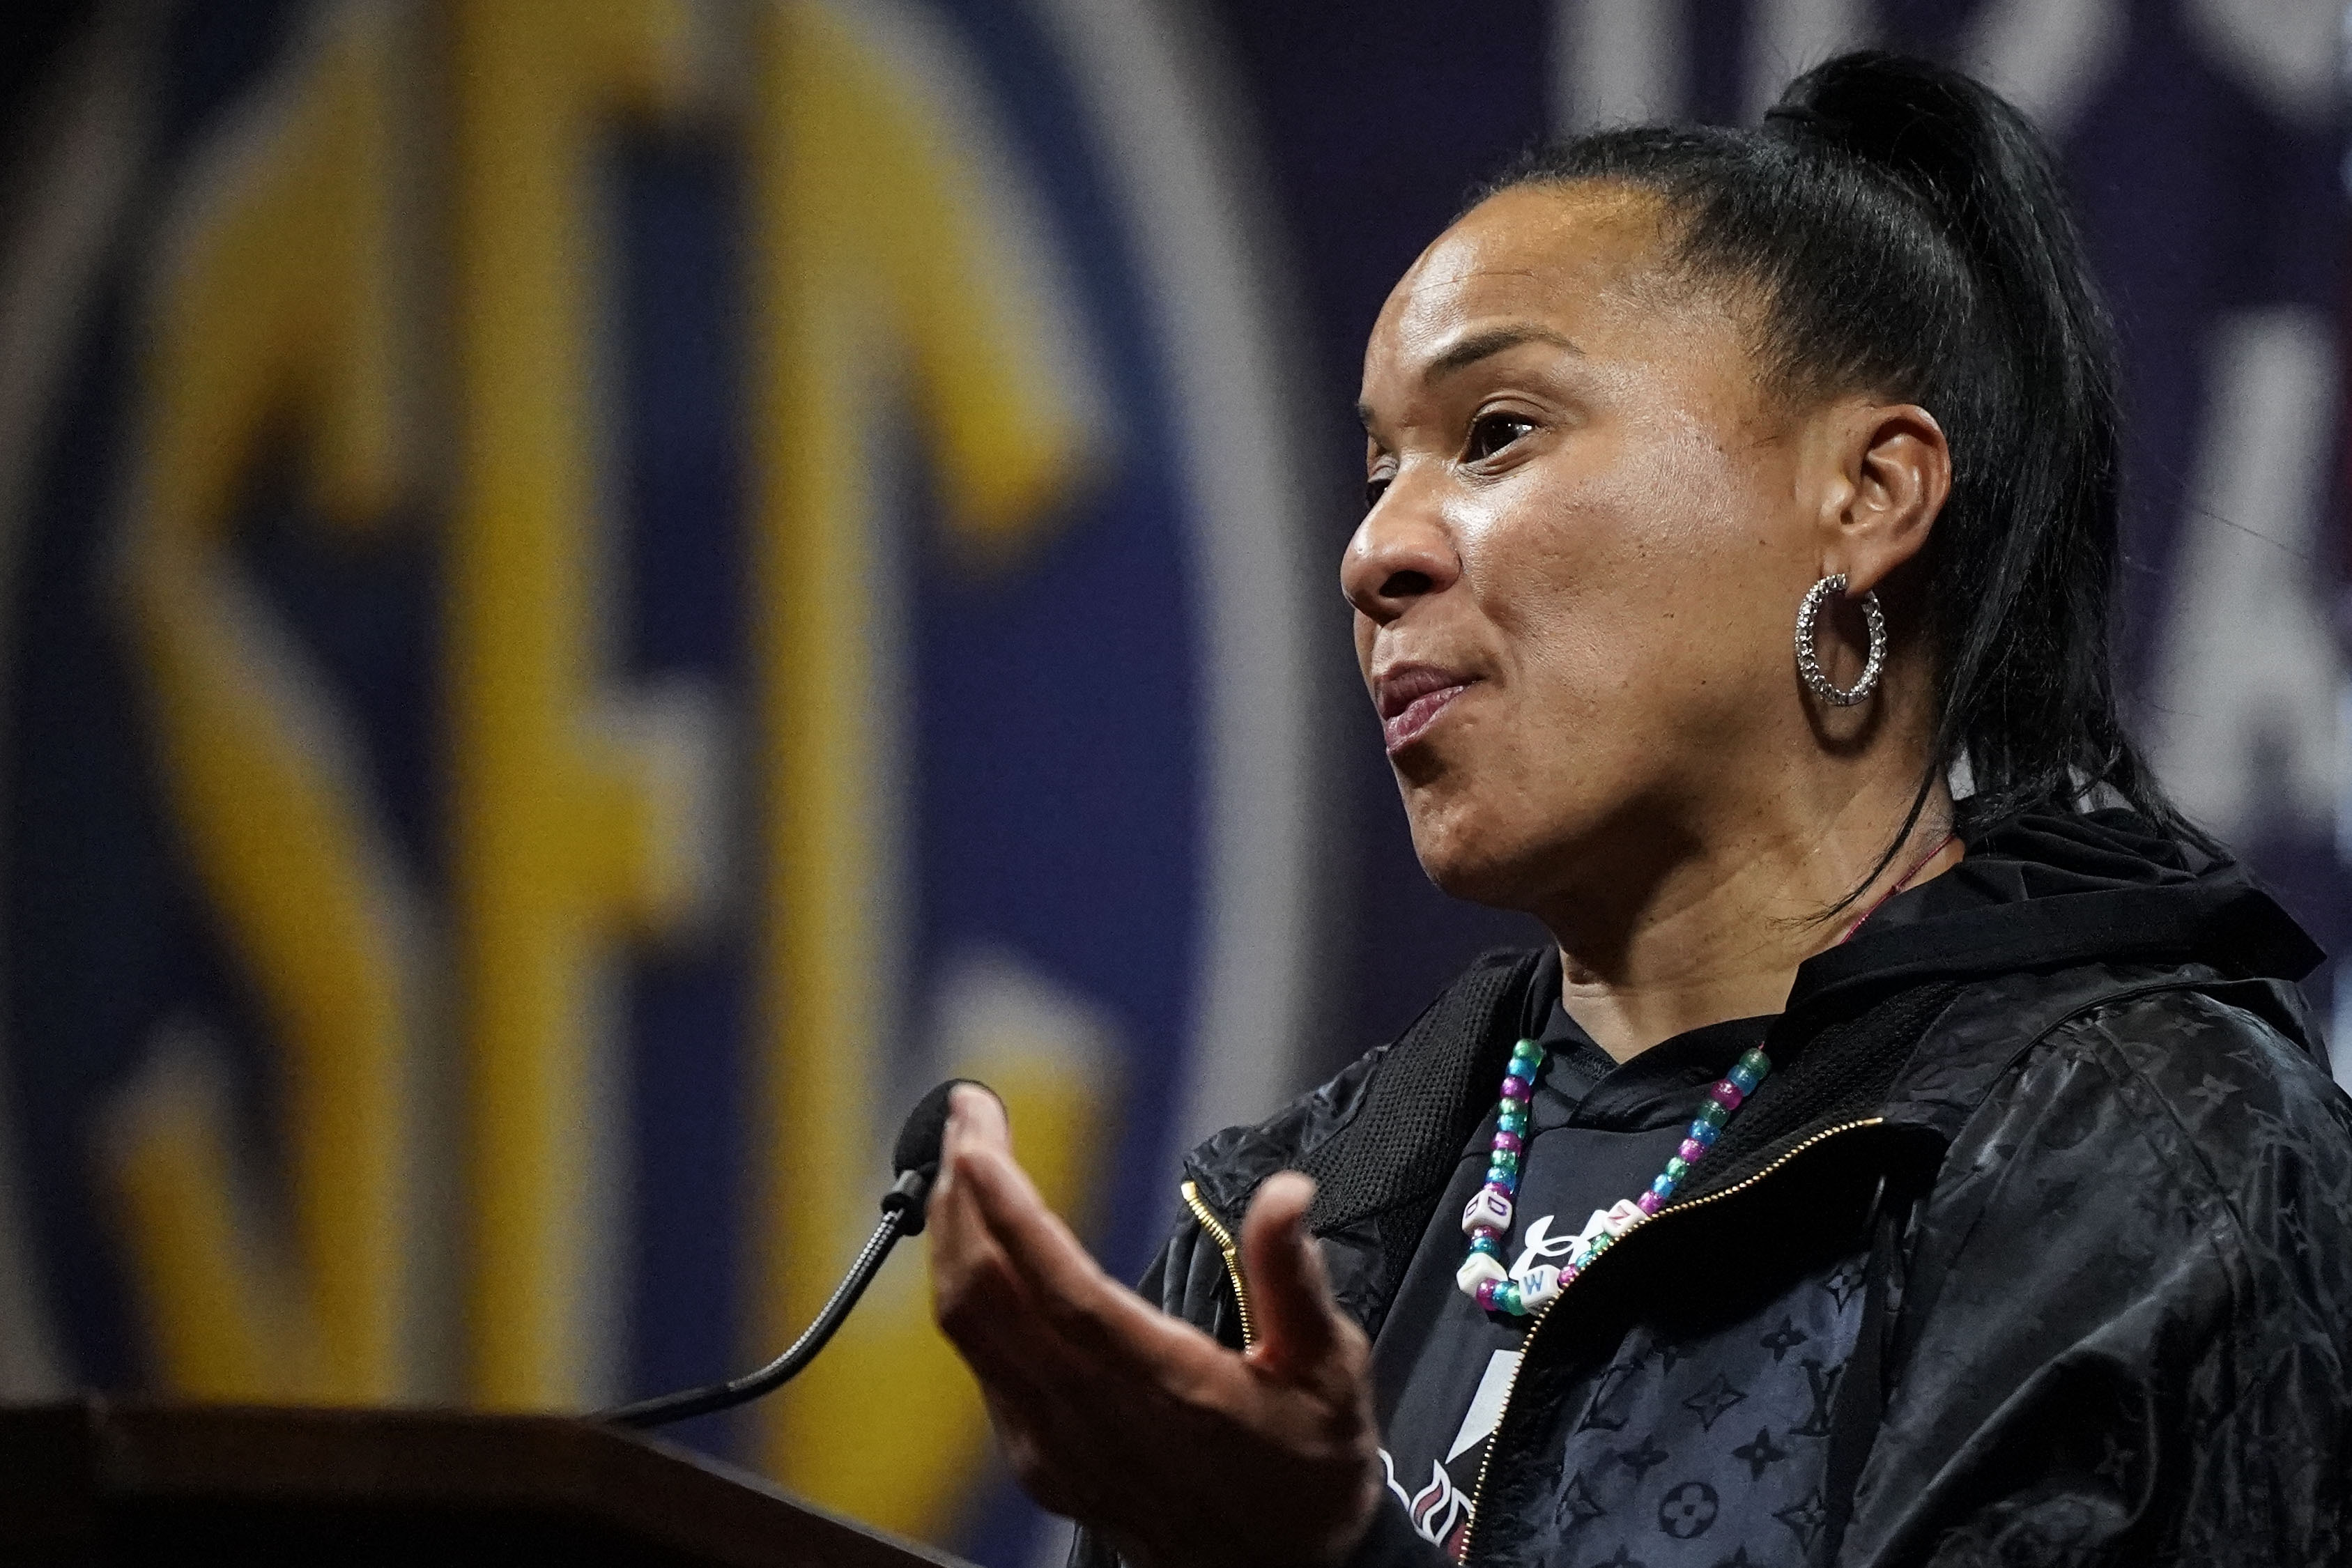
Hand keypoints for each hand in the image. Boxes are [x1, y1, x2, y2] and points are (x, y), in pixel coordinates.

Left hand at [929, 1086, 1381, 1567]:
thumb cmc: (1307, 1474)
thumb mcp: (1333, 1373)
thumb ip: (1296, 1279)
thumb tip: (1287, 1193)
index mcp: (1168, 1392)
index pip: (1063, 1292)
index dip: (1011, 1214)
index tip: (979, 1141)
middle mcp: (1093, 1422)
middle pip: (989, 1297)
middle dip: (964, 1194)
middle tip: (967, 1114)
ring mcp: (1053, 1446)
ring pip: (970, 1328)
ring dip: (955, 1234)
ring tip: (965, 1159)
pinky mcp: (1037, 1460)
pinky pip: (981, 1360)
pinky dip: (968, 1285)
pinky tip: (980, 1240)